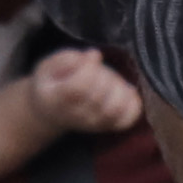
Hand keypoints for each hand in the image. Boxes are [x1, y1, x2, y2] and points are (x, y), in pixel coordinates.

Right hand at [19, 44, 147, 137]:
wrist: (50, 112)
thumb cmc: (51, 83)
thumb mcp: (49, 65)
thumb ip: (69, 59)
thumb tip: (95, 55)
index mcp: (56, 99)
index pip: (78, 87)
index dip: (88, 68)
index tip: (89, 57)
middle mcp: (75, 116)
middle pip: (99, 97)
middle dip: (103, 75)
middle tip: (97, 68)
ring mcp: (93, 124)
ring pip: (115, 109)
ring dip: (119, 88)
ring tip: (110, 79)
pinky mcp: (108, 126)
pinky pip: (127, 119)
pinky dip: (133, 103)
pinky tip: (126, 90)